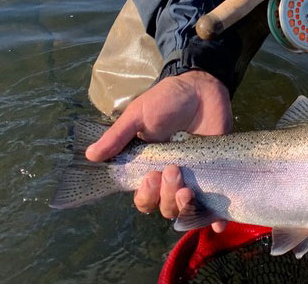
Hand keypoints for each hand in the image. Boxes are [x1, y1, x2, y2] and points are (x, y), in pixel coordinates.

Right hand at [85, 69, 231, 226]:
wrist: (202, 86)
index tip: (149, 178)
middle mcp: (169, 177)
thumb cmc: (167, 99)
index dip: (145, 196)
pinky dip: (215, 218)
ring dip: (183, 203)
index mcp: (149, 167)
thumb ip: (118, 135)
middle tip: (172, 169)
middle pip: (163, 206)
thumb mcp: (139, 113)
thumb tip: (90, 155)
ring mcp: (193, 176)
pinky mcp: (214, 173)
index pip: (143, 197)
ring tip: (187, 185)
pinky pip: (214, 203)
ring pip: (184, 207)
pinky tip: (218, 221)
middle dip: (165, 195)